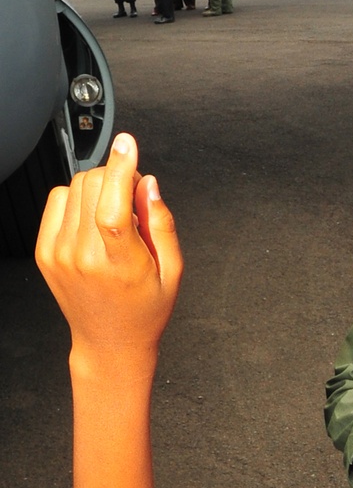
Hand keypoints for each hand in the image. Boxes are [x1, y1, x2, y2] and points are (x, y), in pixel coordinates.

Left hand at [35, 133, 181, 359]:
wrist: (110, 342)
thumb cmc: (144, 310)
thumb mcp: (172, 272)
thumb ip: (162, 224)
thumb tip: (148, 184)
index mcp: (120, 263)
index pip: (113, 203)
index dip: (121, 167)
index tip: (128, 144)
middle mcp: (84, 256)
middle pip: (94, 184)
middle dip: (118, 179)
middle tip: (134, 202)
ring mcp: (60, 253)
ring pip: (75, 186)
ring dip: (98, 188)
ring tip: (114, 216)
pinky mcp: (46, 251)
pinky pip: (57, 199)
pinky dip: (76, 199)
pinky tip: (92, 220)